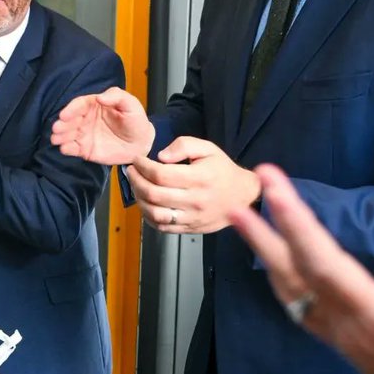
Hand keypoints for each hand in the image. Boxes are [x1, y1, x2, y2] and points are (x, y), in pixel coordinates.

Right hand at [50, 87, 155, 164]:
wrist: (140, 144)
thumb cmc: (135, 120)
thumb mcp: (130, 104)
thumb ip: (116, 97)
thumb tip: (100, 97)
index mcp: (94, 105)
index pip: (79, 105)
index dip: (71, 109)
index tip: (64, 115)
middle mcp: (85, 119)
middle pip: (70, 120)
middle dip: (62, 124)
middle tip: (56, 129)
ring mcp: (84, 134)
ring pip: (68, 134)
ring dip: (60, 136)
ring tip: (55, 139)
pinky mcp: (85, 149)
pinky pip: (73, 149)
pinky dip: (67, 149)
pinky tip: (64, 149)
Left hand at [127, 136, 258, 233]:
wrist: (242, 195)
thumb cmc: (222, 169)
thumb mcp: (208, 148)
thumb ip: (184, 145)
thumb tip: (161, 156)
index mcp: (199, 178)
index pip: (160, 174)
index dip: (142, 166)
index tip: (136, 159)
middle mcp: (195, 200)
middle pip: (153, 194)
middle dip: (136, 180)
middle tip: (131, 171)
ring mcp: (192, 217)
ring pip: (155, 213)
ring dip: (139, 200)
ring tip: (136, 187)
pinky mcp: (190, 228)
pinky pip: (162, 227)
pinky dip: (148, 216)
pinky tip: (146, 203)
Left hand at [228, 164, 373, 373]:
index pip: (324, 261)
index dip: (297, 221)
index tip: (274, 186)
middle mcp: (349, 328)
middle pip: (295, 270)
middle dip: (269, 227)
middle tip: (242, 191)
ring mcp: (343, 338)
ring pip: (290, 287)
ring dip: (266, 250)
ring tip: (244, 220)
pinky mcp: (347, 346)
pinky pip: (300, 306)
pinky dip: (281, 277)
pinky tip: (276, 267)